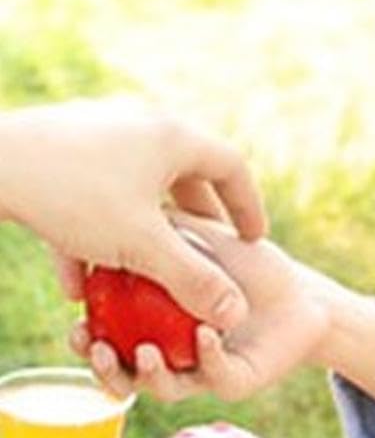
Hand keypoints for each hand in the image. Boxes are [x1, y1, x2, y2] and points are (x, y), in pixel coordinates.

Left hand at [0, 98, 267, 329]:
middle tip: (204, 255)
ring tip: (139, 275)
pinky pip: (92, 191)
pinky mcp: (58, 146)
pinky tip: (79, 280)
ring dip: (139, 235)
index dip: (248, 207)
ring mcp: (95, 131)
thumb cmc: (73, 196)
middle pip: (184, 174)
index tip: (252, 240)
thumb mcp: (143, 247)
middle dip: (193, 223)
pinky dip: (94, 233)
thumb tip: (236, 314)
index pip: (232, 167)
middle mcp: (139, 123)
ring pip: (134, 187)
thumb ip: (195, 281)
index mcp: (172, 136)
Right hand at [71, 215, 332, 402]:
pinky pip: (217, 376)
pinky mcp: (237, 382)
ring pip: (165, 388)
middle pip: (124, 376)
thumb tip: (113, 210)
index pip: (104, 341)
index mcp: (147, 328)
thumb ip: (155, 226)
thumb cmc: (242, 262)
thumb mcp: (193, 234)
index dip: (85, 340)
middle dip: (106, 370)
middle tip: (98, 349)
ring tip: (145, 353)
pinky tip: (206, 335)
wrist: (300, 289)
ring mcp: (202, 372)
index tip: (76, 324)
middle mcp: (169, 357)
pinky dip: (209, 357)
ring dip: (150, 375)